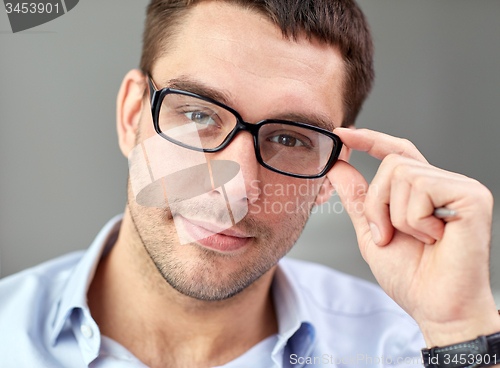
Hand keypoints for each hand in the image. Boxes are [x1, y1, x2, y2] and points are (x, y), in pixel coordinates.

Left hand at [327, 128, 499, 346]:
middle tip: (388, 235)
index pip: (396, 152)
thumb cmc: (410, 276)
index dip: (369, 140)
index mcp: (421, 191)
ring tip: (417, 240)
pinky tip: (434, 238)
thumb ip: (357, 198)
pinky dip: (415, 220)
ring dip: (395, 216)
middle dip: (377, 204)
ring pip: (401, 174)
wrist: (436, 307)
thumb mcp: (371, 231)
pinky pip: (421, 187)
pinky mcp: (471, 195)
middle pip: (391, 164)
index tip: (342, 133)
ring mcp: (459, 187)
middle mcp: (442, 183)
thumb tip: (337, 166)